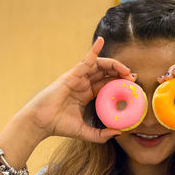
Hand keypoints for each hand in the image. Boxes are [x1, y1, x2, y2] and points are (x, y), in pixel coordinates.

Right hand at [19, 37, 134, 142]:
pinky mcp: (72, 74)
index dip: (119, 83)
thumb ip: (101, 134)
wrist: (41, 123)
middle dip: (120, 73)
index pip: (107, 84)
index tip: (132, 86)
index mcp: (86, 94)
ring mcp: (77, 78)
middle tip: (132, 78)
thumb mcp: (85, 132)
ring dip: (114, 65)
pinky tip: (100, 40)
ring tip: (126, 70)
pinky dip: (93, 50)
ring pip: (99, 66)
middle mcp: (83, 84)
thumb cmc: (59, 126)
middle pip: (105, 73)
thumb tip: (119, 132)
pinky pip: (85, 60)